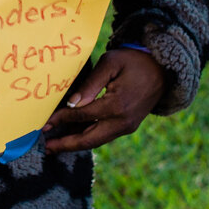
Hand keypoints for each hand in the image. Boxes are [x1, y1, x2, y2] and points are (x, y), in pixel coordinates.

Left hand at [40, 48, 166, 152]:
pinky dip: (88, 137)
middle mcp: (123, 122)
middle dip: (67, 145)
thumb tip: (72, 103)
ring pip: (97, 140)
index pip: (82, 116)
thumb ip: (90, 84)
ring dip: (76, 144)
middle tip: (47, 147)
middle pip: (89, 139)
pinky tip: (74, 136)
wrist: (163, 69)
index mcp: (117, 106)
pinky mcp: (128, 126)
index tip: (44, 122)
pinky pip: (105, 135)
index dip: (61, 119)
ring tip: (56, 146)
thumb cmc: (134, 61)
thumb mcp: (110, 63)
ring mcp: (127, 126)